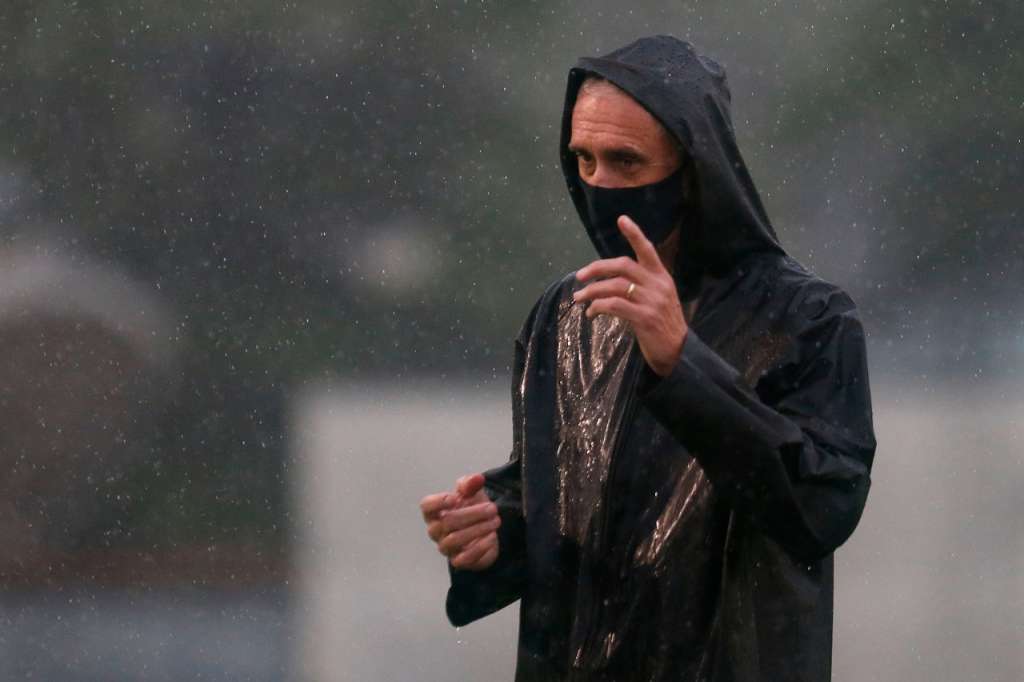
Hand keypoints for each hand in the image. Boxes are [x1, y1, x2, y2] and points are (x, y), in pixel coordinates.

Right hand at [419, 473, 500, 570]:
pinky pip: (464, 558)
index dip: (438, 502)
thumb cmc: (471, 509)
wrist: (484, 530)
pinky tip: (492, 537)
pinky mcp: (458, 560)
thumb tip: (477, 479)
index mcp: (435, 511)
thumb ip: (471, 484)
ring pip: (455, 539)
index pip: (427, 506)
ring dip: (478, 529)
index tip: (455, 498)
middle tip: (492, 509)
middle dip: (472, 514)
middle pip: (447, 522)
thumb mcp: (472, 493)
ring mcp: (445, 547)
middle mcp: (436, 530)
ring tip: (495, 521)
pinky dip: (479, 547)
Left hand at [573, 215, 687, 375]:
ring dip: (591, 291)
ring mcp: (652, 301)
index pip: (647, 249)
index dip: (634, 234)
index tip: (621, 219)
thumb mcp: (658, 299)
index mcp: (662, 277)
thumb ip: (641, 286)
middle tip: (580, 276)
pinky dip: (597, 307)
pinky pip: (614, 305)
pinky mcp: (645, 317)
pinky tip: (591, 313)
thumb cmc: (663, 325)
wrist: (678, 351)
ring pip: (614, 286)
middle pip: (623, 265)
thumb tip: (609, 281)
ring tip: (579, 298)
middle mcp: (658, 285)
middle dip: (597, 268)